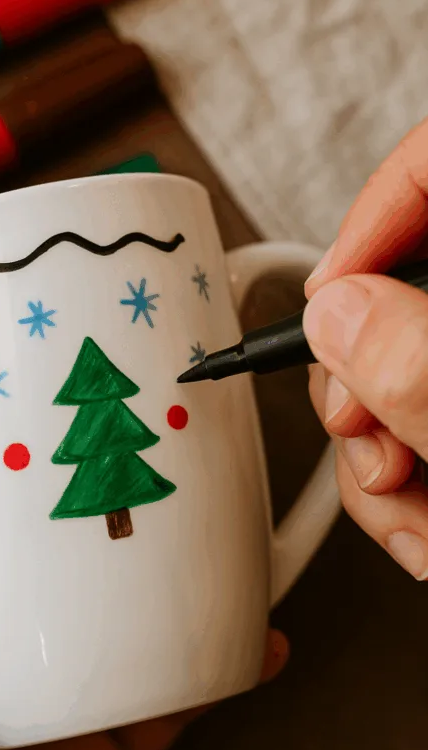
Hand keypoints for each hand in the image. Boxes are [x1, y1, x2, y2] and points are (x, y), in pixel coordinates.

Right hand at [303, 116, 427, 579]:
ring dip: (380, 463)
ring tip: (409, 515)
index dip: (370, 221)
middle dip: (359, 383)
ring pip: (396, 377)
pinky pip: (417, 432)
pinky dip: (408, 492)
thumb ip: (422, 363)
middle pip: (395, 291)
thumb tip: (337, 320)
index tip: (331, 297)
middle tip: (365, 438)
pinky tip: (423, 529)